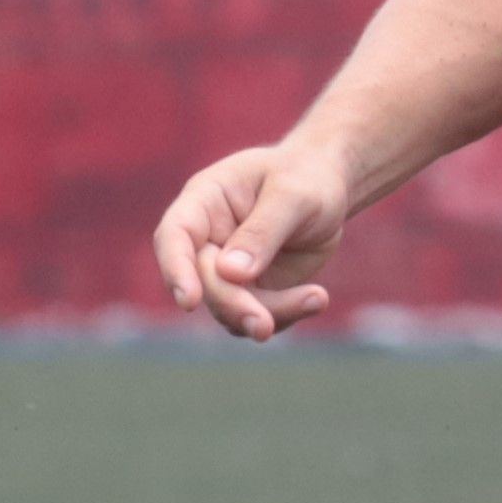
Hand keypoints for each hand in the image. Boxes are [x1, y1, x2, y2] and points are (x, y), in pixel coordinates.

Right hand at [153, 136, 358, 340]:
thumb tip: (230, 273)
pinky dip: (283, 317)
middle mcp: (207, 238)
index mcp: (204, 201)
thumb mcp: (293, 195)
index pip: (174, 235)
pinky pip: (255, 316)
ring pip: (228, 309)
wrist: (327, 188)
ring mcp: (226, 269)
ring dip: (266, 315)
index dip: (175, 269)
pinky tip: (316, 298)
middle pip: (202, 282)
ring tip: (317, 298)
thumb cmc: (305, 178)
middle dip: (234, 305)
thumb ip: (262, 230)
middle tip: (265, 325)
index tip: (189, 301)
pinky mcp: (250, 290)